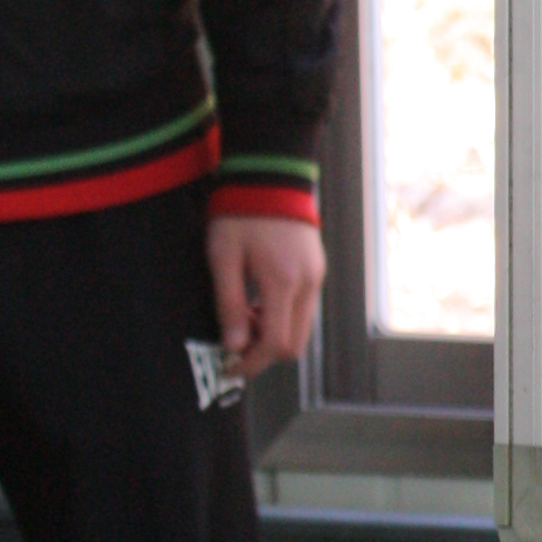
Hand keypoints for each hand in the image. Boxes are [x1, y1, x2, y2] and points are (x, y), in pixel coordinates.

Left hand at [208, 209, 325, 374]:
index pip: (275, 344)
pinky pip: (304, 308)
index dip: (251, 363)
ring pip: (301, 328)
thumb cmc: (241, 213)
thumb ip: (230, 304)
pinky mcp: (317, 269)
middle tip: (234, 342)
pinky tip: (259, 299)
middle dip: (264, 352)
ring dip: (273, 333)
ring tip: (243, 317)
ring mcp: (316, 276)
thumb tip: (233, 346)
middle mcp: (308, 284)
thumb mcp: (224, 258)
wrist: (271, 175)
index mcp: (284, 283)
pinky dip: (282, 316)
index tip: (228, 366)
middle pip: (294, 344)